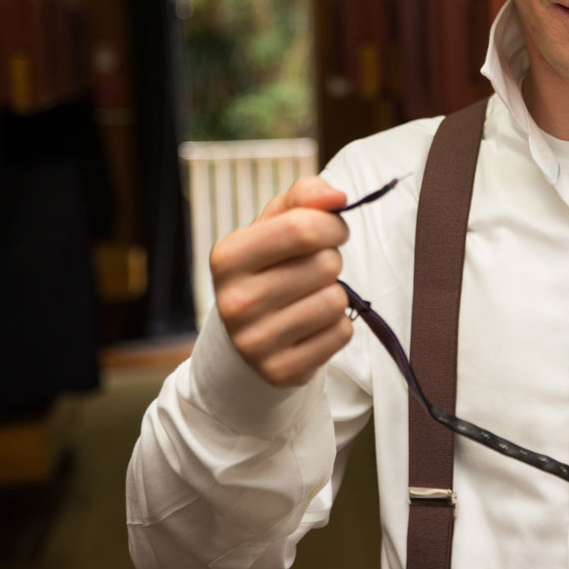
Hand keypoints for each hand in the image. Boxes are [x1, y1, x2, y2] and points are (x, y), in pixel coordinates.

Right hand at [208, 176, 352, 386]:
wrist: (251, 335)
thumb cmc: (271, 267)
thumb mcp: (277, 224)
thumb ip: (306, 197)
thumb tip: (336, 197)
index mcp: (227, 257)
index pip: (303, 227)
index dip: (332, 226)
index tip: (333, 232)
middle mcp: (233, 302)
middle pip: (325, 265)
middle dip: (332, 262)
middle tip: (314, 271)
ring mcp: (253, 342)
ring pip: (335, 302)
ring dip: (336, 296)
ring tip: (311, 298)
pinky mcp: (280, 371)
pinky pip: (340, 334)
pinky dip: (338, 327)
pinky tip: (313, 327)